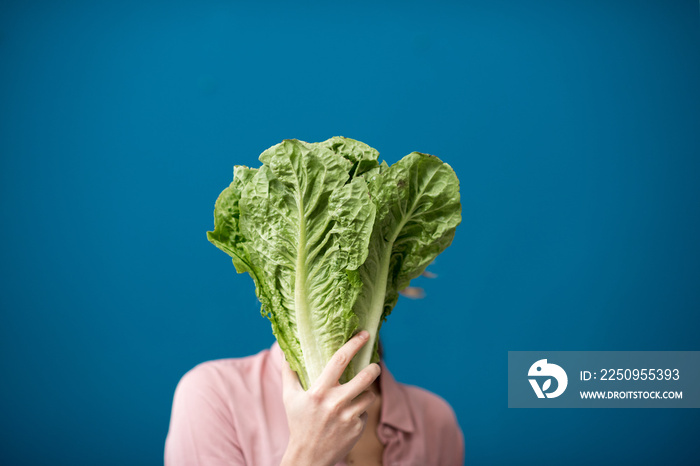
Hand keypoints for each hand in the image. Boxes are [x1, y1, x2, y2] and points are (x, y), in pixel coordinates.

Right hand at [280, 331, 380, 465]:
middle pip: (364, 377)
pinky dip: (359, 412)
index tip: (364, 335)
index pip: (340, 361)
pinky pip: (365, 412)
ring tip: (356, 395)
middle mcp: (335, 403)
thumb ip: (288, 373)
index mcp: (319, 392)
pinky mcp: (357, 428)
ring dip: (365, 393)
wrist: (309, 457)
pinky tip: (347, 417)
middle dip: (374, 368)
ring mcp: (348, 417)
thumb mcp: (289, 397)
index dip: (354, 345)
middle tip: (375, 365)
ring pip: (369, 395)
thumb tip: (284, 351)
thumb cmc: (298, 423)